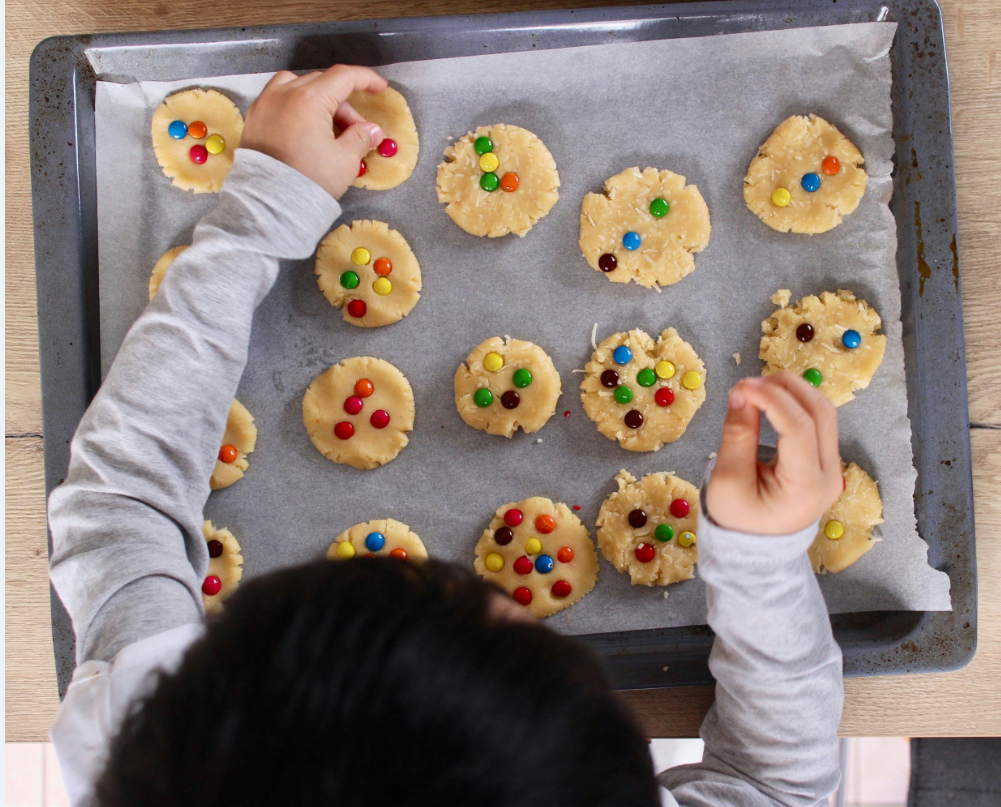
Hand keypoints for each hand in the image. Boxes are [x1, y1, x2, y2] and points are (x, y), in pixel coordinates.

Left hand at [241, 65, 387, 198]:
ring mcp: (265, 103)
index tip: (380, 88)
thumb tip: (372, 130)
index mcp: (309, 99)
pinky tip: (304, 127)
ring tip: (327, 124)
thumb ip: (361, 138)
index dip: (366, 79)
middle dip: (343, 102)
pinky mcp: (254, 118)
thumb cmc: (309, 181)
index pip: (343, 77)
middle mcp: (284, 93)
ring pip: (297, 85)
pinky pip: (278, 98)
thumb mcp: (344, 161)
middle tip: (356, 129)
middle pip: (322, 83)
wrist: (268, 203)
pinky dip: (296, 104)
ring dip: (317, 97)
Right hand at [706, 372, 841, 534]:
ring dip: (794, 391)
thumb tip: (742, 393)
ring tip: (760, 387)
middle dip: (786, 388)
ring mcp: (833, 468)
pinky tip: (771, 400)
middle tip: (750, 382)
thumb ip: (737, 435)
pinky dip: (796, 404)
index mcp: (806, 488)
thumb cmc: (738, 519)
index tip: (742, 385)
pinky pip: (819, 422)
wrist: (755, 548)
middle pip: (821, 414)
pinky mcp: (826, 461)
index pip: (799, 429)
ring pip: (825, 413)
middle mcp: (830, 476)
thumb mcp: (728, 481)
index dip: (772, 399)